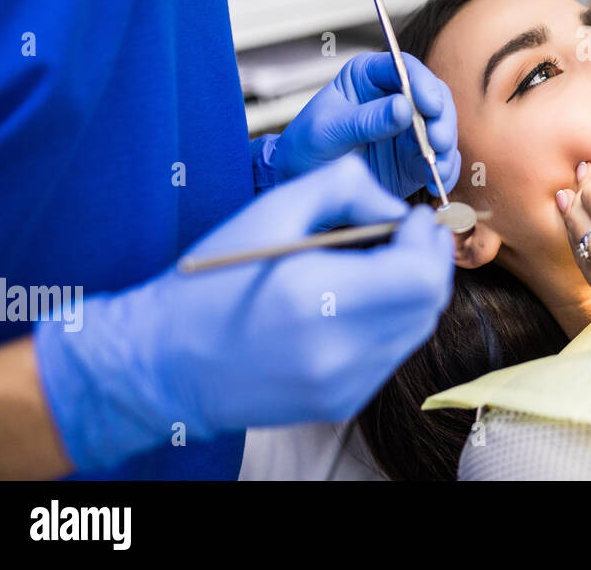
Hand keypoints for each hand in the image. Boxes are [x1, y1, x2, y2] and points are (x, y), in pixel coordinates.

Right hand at [32, 155, 454, 472]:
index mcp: (315, 299)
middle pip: (428, 304)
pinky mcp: (342, 403)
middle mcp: (337, 353)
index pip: (421, 276)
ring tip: (377, 264)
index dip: (427, 240)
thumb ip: (347, 187)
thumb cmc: (213, 280)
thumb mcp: (273, 209)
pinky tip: (355, 301)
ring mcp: (343, 387)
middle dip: (428, 260)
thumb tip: (399, 209)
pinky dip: (390, 320)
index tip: (411, 216)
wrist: (162, 363)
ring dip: (412, 290)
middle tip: (406, 234)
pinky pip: (392, 353)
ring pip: (416, 329)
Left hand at [265, 51, 459, 197]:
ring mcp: (409, 128)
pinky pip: (441, 159)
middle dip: (442, 119)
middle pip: (434, 96)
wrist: (300, 182)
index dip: (423, 84)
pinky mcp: (416, 157)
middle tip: (438, 141)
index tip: (430, 107)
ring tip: (437, 167)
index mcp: (369, 76)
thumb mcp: (328, 130)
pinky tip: (436, 181)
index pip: (405, 68)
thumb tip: (404, 108)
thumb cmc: (307, 146)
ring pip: (443, 127)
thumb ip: (366, 120)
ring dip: (446, 147)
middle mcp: (396, 97)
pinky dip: (444, 170)